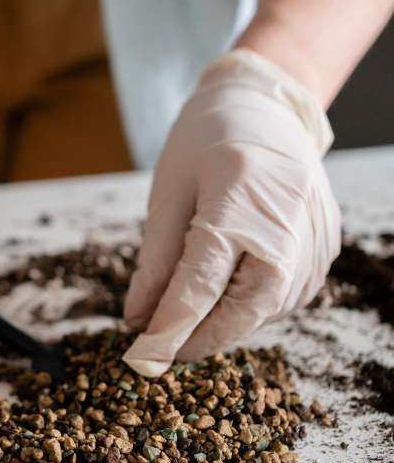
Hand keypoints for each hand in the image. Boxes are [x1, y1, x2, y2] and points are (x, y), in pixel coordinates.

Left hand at [122, 48, 340, 376]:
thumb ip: (155, 260)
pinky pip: (287, 296)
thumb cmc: (205, 144)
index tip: (143, 351)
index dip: (172, 322)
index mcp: (240, 196)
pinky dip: (251, 308)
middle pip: (248, 306)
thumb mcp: (168, 193)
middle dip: (203, 338)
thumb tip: (137, 318)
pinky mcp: (325, 247)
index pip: (204, 279)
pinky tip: (224, 302)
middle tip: (163, 353)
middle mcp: (288, 220)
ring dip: (226, 326)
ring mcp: (314, 236)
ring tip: (187, 325)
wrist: (266, 108)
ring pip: (269, 308)